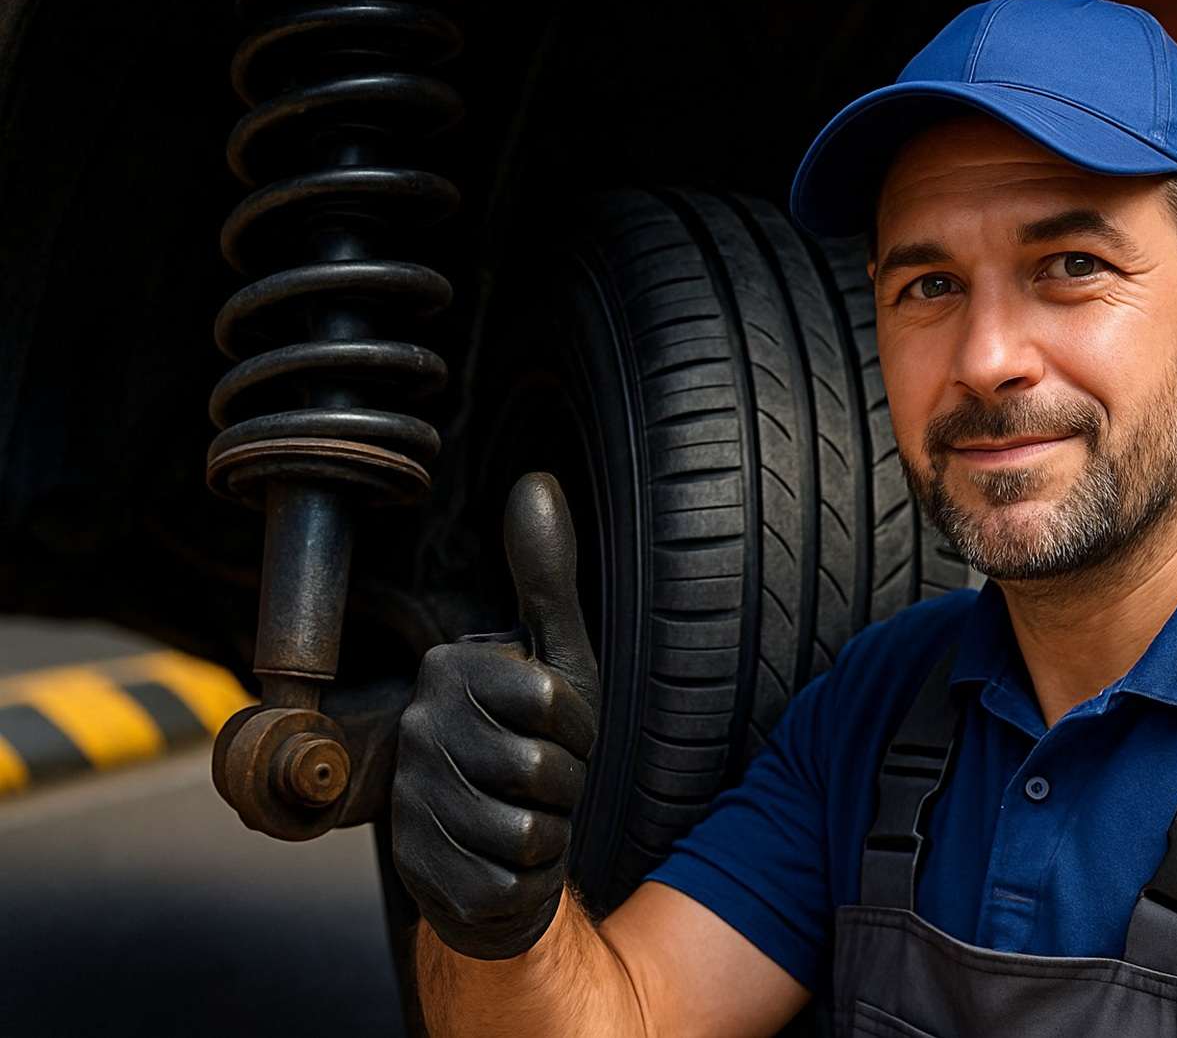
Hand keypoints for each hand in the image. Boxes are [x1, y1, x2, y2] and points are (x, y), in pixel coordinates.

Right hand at [392, 473, 599, 959]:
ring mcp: (409, 803)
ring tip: (526, 816)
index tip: (561, 733)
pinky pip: (508, 882)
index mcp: (448, 671)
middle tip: (543, 782)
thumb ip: (547, 579)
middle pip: (540, 767)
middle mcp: (416, 729)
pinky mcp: (415, 871)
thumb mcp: (557, 661)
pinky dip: (528, 879)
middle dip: (565, 785)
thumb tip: (536, 484)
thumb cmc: (536, 746)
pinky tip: (507, 860)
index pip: (551, 699)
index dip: (578, 728)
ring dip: (548, 833)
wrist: (498, 848)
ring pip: (525, 830)